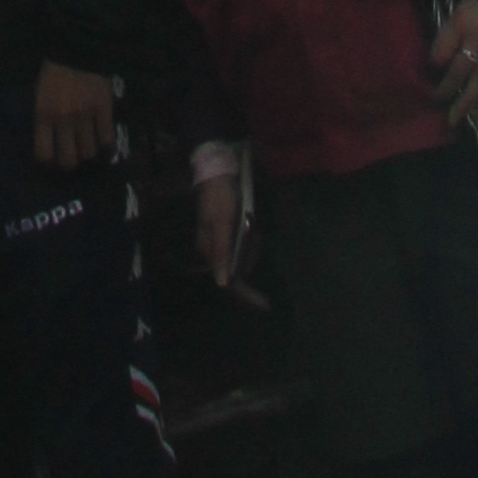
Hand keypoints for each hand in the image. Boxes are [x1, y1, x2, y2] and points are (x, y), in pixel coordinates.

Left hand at [32, 60, 115, 170]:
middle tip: (73, 157)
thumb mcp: (41, 92)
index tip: (52, 161)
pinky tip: (106, 145)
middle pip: (68, 160)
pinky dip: (107, 146)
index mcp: (43, 113)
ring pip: (88, 153)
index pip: (43, 154)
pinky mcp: (103, 110)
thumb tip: (48, 139)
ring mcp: (85, 116)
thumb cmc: (56, 67)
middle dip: (70, 163)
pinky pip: (107, 139)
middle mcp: (63, 120)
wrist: (79, 43)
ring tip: (89, 148)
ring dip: (89, 154)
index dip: (48, 163)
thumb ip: (45, 115)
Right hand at [194, 167, 247, 288]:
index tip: (267, 305)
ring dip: (253, 244)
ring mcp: (221, 244)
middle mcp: (214, 253)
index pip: (230, 284)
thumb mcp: (223, 222)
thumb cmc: (219, 197)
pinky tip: (251, 220)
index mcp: (211, 253)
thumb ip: (222, 253)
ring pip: (244, 257)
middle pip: (240, 270)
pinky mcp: (227, 234)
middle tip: (257, 232)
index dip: (247, 296)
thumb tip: (222, 284)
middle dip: (251, 254)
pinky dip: (252, 236)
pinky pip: (244, 245)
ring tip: (252, 220)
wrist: (217, 171)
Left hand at [427, 0, 477, 134]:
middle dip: (448, 88)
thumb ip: (447, 35)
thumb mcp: (456, 11)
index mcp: (463, 19)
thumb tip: (434, 65)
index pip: (444, 46)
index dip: (435, 60)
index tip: (429, 71)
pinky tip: (477, 116)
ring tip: (456, 122)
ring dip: (467, 103)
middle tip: (436, 103)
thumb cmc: (476, 6)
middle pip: (462, 67)